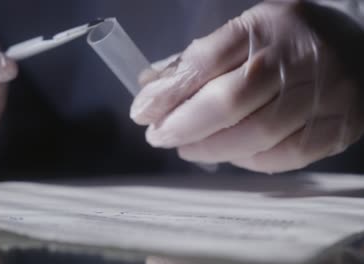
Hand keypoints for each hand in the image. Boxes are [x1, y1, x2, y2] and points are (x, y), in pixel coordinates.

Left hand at [131, 1, 363, 172]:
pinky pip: (285, 155)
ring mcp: (322, 94)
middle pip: (229, 101)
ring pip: (256, 134)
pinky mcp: (337, 127)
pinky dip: (248, 160)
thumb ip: (196, 61)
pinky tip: (228, 155)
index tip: (142, 112)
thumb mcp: (242, 36)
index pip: (206, 61)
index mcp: (264, 27)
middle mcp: (296, 57)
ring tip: (186, 148)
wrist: (357, 51)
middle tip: (159, 137)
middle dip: (184, 125)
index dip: (168, 91)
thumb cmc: (285, 44)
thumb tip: (149, 87)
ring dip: (211, 148)